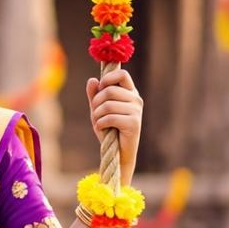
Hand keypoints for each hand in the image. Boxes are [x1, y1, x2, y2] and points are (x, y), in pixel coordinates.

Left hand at [85, 69, 141, 185]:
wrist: (117, 153)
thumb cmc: (109, 129)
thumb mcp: (98, 109)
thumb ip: (95, 95)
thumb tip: (92, 80)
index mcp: (130, 92)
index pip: (122, 74)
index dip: (108, 78)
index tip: (100, 88)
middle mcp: (136, 99)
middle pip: (109, 90)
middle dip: (96, 102)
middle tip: (95, 113)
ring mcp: (136, 111)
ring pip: (108, 104)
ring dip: (97, 115)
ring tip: (98, 122)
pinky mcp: (134, 123)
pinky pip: (110, 117)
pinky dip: (100, 123)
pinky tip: (102, 128)